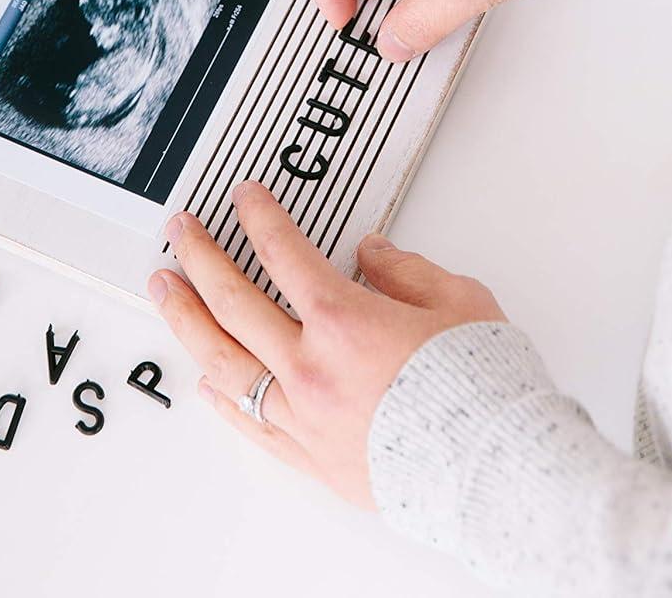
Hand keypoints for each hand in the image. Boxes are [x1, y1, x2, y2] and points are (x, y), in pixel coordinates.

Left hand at [149, 182, 503, 508]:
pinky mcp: (314, 460)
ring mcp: (306, 418)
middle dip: (200, 257)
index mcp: (344, 320)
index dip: (258, 216)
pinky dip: (223, 396)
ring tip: (166, 291)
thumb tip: (372, 254)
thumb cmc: (488, 392)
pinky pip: (252, 424)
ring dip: (187, 320)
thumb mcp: (459, 300)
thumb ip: (406, 269)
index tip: (243, 197)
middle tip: (179, 232)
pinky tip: (205, 377)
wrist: (505, 474)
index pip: (283, 251)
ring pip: (225, 362)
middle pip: (233, 301)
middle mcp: (312, 368)